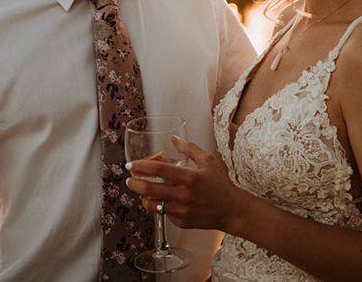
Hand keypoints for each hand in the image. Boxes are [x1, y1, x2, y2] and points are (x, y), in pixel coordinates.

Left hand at [125, 136, 246, 231]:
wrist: (231, 210)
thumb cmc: (220, 184)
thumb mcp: (208, 161)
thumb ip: (189, 148)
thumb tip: (174, 139)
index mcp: (189, 177)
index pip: (159, 170)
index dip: (141, 167)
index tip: (131, 165)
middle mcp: (184, 195)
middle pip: (150, 189)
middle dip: (134, 183)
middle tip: (129, 179)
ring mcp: (181, 211)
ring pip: (153, 204)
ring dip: (143, 196)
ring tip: (142, 189)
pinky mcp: (181, 222)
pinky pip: (163, 213)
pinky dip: (158, 206)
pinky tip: (159, 199)